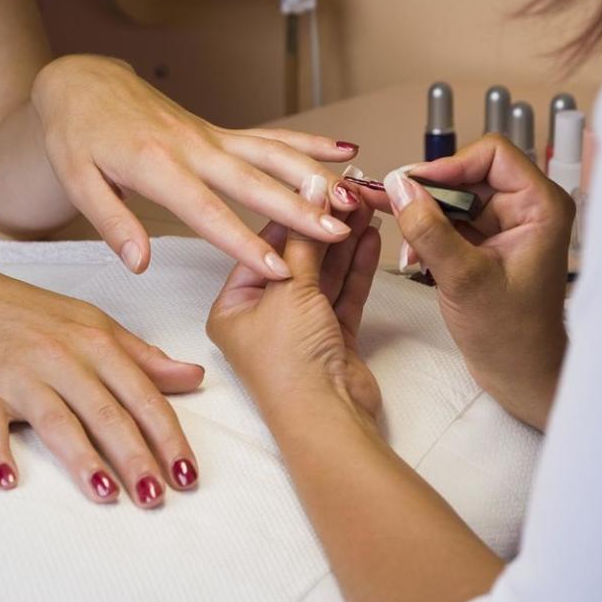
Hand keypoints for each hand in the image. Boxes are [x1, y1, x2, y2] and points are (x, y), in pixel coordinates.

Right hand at [0, 261, 204, 507]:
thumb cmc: (33, 317)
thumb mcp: (93, 326)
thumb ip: (143, 358)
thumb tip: (194, 377)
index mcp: (96, 343)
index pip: (142, 396)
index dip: (168, 437)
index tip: (187, 475)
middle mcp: (61, 358)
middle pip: (105, 413)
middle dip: (134, 457)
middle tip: (155, 497)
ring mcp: (18, 374)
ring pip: (56, 420)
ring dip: (81, 458)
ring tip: (105, 493)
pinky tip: (7, 480)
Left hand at [32, 55, 360, 279]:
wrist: (83, 84)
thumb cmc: (77, 134)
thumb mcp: (79, 182)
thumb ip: (113, 223)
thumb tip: (140, 263)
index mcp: (156, 166)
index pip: (206, 212)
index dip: (243, 242)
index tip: (278, 269)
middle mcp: (193, 148)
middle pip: (254, 182)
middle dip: (298, 209)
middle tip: (337, 232)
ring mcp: (210, 137)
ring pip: (272, 154)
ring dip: (315, 174)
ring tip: (353, 195)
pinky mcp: (218, 131)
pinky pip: (269, 137)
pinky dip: (307, 142)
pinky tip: (342, 150)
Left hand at [206, 176, 381, 422]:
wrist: (325, 419)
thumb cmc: (289, 361)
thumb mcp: (291, 290)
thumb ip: (304, 238)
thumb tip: (310, 186)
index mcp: (232, 306)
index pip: (262, 247)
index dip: (291, 213)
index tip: (318, 183)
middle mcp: (261, 316)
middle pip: (296, 259)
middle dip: (322, 225)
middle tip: (349, 189)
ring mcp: (298, 328)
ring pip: (323, 274)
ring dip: (343, 242)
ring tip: (366, 204)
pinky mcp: (331, 339)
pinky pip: (342, 294)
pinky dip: (356, 267)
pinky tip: (370, 237)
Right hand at [374, 134, 573, 429]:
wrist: (519, 374)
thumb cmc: (511, 334)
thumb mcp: (463, 278)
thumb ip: (428, 230)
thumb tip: (398, 187)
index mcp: (540, 206)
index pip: (492, 154)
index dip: (448, 166)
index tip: (411, 184)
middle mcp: (525, 209)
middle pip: (466, 175)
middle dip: (428, 195)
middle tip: (389, 206)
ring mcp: (504, 227)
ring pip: (452, 199)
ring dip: (423, 219)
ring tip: (407, 249)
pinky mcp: (485, 244)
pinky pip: (448, 223)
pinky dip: (427, 236)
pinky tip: (415, 259)